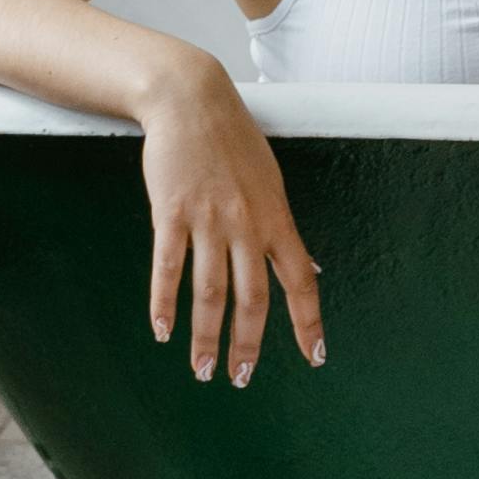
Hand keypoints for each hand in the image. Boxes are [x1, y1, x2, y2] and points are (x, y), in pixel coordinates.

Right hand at [136, 56, 324, 385]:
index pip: (301, 280)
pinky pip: (169, 267)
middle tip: (241, 379)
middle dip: (248, 345)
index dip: (309, 322)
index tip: (316, 358)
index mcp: (276, 218)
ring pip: (210, 292)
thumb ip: (279, 224)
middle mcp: (247, 224)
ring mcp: (209, 219)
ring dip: (205, 337)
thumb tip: (303, 264)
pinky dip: (164, 303)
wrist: (192, 100)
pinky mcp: (172, 212)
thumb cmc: (231, 139)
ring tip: (202, 369)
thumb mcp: (270, 180)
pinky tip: (162, 330)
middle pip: (253, 298)